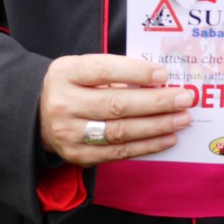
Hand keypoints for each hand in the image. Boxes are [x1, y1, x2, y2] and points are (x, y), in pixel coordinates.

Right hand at [39, 54, 193, 165]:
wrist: (38, 114)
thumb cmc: (72, 84)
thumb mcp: (82, 68)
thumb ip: (114, 72)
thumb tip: (159, 81)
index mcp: (66, 73)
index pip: (104, 70)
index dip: (135, 72)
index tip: (163, 74)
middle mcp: (64, 103)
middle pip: (116, 105)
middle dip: (155, 103)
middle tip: (184, 98)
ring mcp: (69, 133)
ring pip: (120, 132)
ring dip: (156, 126)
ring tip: (182, 119)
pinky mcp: (78, 156)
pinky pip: (118, 152)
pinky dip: (146, 146)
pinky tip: (167, 138)